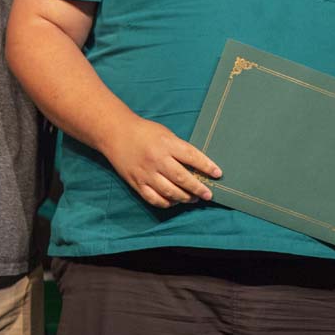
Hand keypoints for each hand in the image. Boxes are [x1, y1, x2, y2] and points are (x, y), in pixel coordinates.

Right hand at [101, 116, 221, 208]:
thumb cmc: (144, 132)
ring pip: (169, 192)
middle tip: (208, 194)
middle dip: (198, 188)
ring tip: (193, 198)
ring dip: (184, 197)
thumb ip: (179, 149)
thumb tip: (197, 166)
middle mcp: (157, 160)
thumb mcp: (165, 134)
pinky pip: (154, 198)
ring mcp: (146, 173)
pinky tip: (174, 202)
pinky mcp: (137, 183)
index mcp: (167, 144)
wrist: (116, 133)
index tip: (218, 173)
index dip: (206, 166)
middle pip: (182, 178)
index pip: (192, 156)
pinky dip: (166, 203)